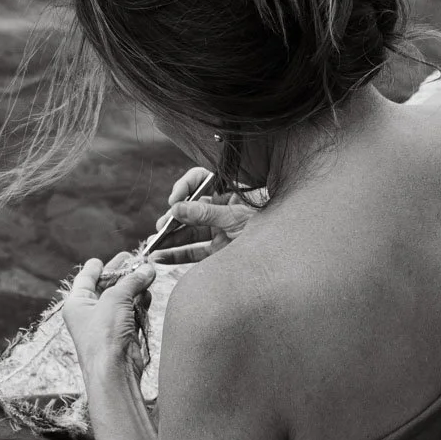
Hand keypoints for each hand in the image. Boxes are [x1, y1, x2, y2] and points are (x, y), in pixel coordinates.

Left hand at [62, 257, 156, 380]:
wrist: (114, 371)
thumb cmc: (104, 336)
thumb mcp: (115, 298)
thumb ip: (131, 281)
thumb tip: (146, 269)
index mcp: (77, 303)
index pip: (86, 278)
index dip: (97, 267)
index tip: (104, 259)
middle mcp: (89, 314)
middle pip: (106, 287)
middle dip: (123, 274)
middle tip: (136, 261)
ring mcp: (106, 325)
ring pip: (122, 299)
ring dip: (135, 288)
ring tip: (148, 274)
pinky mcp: (122, 334)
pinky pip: (131, 313)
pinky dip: (140, 303)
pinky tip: (148, 294)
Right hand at [147, 165, 263, 265]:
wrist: (286, 257)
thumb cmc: (269, 228)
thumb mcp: (235, 218)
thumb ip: (206, 213)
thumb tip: (176, 208)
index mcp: (228, 193)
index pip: (201, 181)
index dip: (185, 187)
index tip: (175, 199)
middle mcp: (221, 210)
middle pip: (190, 210)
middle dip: (173, 218)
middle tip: (162, 226)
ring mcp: (219, 231)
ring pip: (189, 233)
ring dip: (170, 238)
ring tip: (154, 245)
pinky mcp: (219, 252)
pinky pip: (194, 253)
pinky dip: (177, 256)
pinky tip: (161, 258)